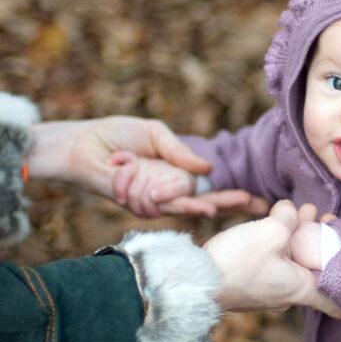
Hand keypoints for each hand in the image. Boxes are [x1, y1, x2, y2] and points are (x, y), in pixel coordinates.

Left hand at [28, 116, 266, 217]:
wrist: (81, 146)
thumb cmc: (115, 135)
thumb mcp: (155, 134)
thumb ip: (181, 152)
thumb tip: (210, 168)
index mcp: (175, 174)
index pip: (209, 188)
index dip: (232, 198)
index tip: (258, 202)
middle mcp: (167, 191)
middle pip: (204, 204)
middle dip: (226, 203)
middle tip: (251, 201)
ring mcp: (153, 201)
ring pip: (175, 202)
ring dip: (152, 180)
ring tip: (122, 162)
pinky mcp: (136, 206)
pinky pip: (151, 202)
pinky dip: (134, 180)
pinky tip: (118, 167)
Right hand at [203, 200, 340, 317]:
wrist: (195, 282)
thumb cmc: (237, 263)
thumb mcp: (270, 231)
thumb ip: (288, 217)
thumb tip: (291, 211)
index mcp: (300, 288)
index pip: (334, 298)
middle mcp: (287, 295)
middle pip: (313, 269)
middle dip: (321, 243)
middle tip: (328, 219)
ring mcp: (267, 293)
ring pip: (292, 263)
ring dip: (299, 239)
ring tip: (304, 213)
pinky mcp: (250, 286)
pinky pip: (274, 265)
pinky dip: (281, 247)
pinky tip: (277, 227)